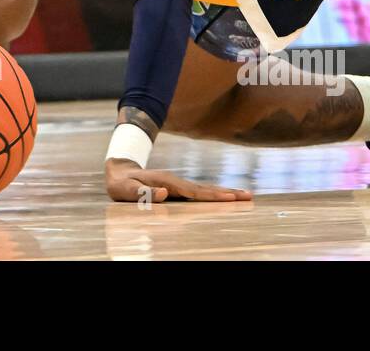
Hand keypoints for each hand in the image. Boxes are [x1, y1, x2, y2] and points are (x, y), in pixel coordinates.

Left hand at [105, 159, 252, 203]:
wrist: (119, 170)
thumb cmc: (122, 184)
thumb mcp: (127, 190)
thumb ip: (144, 193)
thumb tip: (166, 194)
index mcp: (168, 183)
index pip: (195, 192)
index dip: (213, 196)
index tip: (231, 198)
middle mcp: (177, 183)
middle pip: (206, 189)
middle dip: (228, 193)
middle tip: (250, 196)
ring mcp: (178, 185)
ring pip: (205, 190)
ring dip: (225, 193)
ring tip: (245, 196)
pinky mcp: (178, 189)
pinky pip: (199, 194)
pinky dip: (214, 195)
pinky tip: (224, 199)